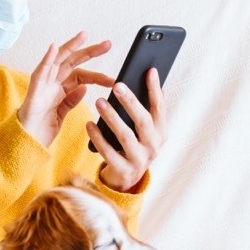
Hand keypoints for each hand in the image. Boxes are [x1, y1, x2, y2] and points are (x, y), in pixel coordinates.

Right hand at [17, 32, 113, 147]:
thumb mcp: (62, 113)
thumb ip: (72, 100)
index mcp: (60, 88)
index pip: (82, 75)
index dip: (98, 75)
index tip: (112, 79)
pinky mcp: (34, 89)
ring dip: (70, 46)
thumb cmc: (41, 129)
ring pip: (57, 60)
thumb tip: (84, 88)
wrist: (26, 143)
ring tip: (83, 36)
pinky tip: (54, 47)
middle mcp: (52, 82)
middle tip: (107, 44)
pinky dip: (47, 58)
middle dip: (90, 52)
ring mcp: (43, 84)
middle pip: (73, 62)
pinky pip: (41, 71)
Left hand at [87, 67, 167, 192]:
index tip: (150, 71)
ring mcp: (139, 160)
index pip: (159, 108)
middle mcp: (153, 147)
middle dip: (130, 102)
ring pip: (125, 136)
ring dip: (112, 117)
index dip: (155, 90)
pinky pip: (109, 152)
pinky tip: (89, 125)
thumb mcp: (146, 132)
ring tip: (98, 102)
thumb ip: (151, 112)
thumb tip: (160, 86)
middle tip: (117, 85)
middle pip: (143, 121)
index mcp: (161, 133)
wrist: (126, 179)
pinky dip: (98, 138)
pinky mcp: (123, 171)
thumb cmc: (134, 147)